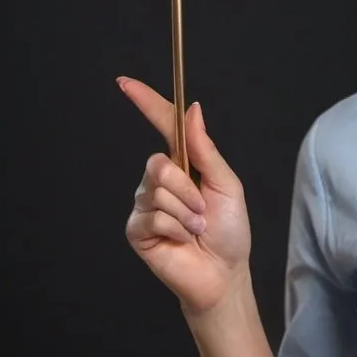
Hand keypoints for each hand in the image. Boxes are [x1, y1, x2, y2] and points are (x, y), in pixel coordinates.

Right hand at [119, 77, 252, 316]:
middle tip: (204, 212)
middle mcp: (160, 180)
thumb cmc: (230, 230)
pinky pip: (152, 216)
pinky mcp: (136, 228)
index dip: (146, 104)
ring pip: (157, 191)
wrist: (223, 273)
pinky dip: (175, 228)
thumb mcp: (226, 184)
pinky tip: (182, 240)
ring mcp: (145, 204)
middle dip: (187, 188)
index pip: (162, 127)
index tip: (126, 83)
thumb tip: (193, 109)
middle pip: (159, 163)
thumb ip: (206, 149)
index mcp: (184, 164)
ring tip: (196, 229)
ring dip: (186, 212)